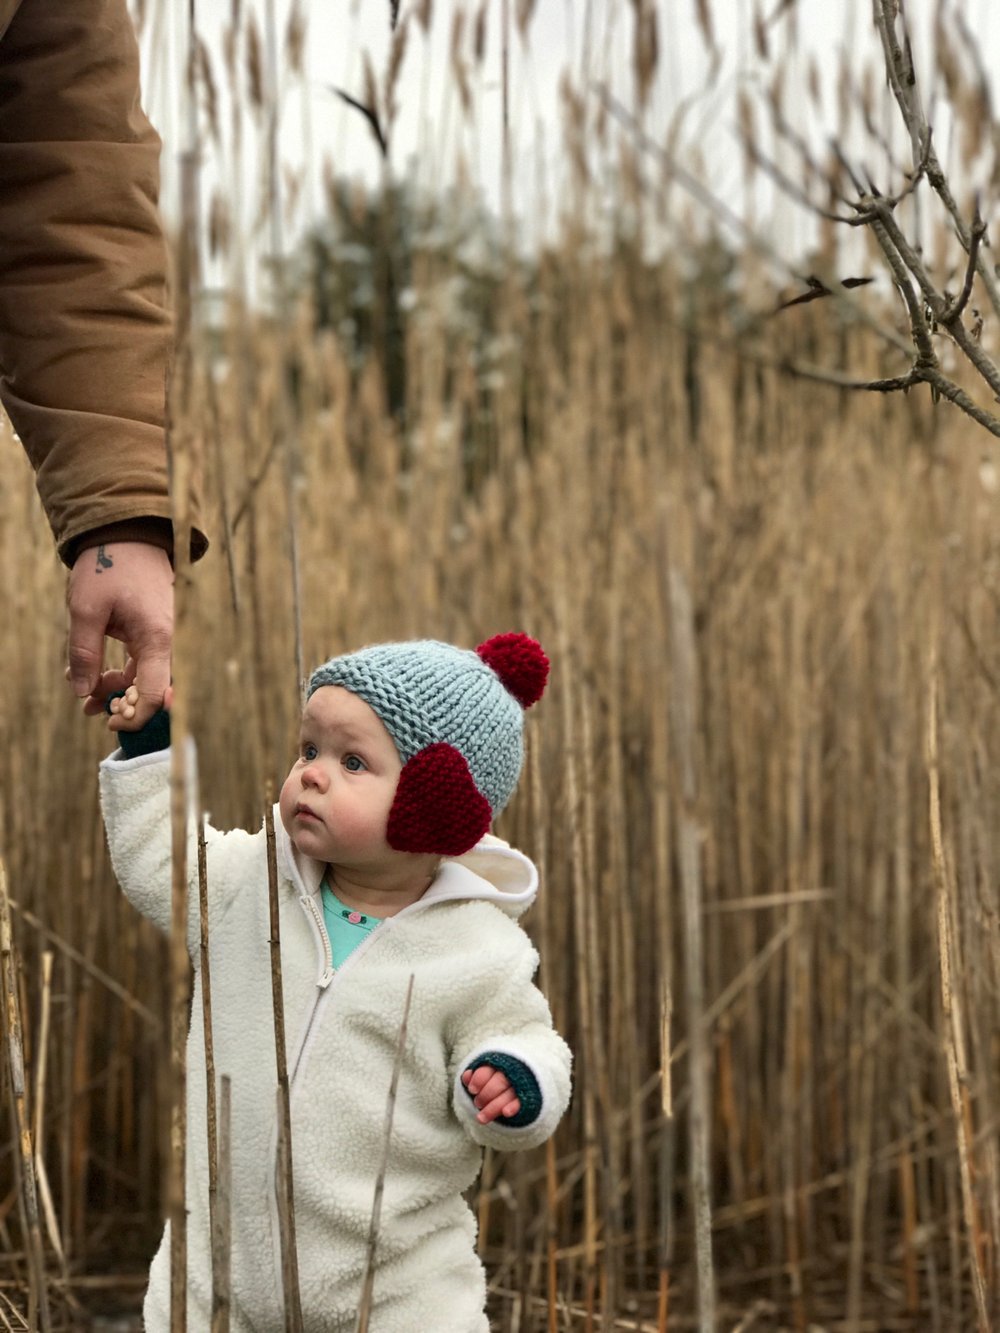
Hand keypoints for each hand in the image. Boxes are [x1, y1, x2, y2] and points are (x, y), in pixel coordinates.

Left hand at [66, 542, 172, 728]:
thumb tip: (82, 692)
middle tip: (87, 707)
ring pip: (144, 678)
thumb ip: (83, 653)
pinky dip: (120, 672)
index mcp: (157, 638)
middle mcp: (166, 642)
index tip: (109, 722)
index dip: (134, 716)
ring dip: (116, 688)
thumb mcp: (86, 609)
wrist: (126, 535)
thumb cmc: (108, 567)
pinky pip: (141, 662)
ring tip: (84, 690)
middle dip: (119, 703)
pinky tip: (95, 673)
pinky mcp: (153, 632)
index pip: (156, 694)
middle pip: (150, 690)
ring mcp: (161, 637)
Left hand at [461, 1065, 521, 1124]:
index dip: (479, 1080)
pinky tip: (506, 1113)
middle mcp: (512, 1072)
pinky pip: (521, 1102)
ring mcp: (521, 1085)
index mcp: (500, 1064)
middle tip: (477, 1104)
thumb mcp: (486, 1074)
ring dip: (494, 1107)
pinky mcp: (529, 1097)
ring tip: (481, 1118)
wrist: (522, 1084)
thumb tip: (466, 1077)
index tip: (472, 1090)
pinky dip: (513, 1107)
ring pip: (508, 1095)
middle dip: (486, 1095)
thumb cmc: (496, 1079)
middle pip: (499, 1082)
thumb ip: (476, 1076)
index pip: (489, 1070)